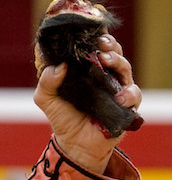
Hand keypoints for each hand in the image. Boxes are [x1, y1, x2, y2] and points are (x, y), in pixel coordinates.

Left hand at [34, 34, 141, 172]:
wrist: (73, 144)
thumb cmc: (62, 117)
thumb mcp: (46, 98)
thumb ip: (46, 82)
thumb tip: (57, 66)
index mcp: (86, 70)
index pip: (95, 48)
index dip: (95, 39)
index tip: (90, 35)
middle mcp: (104, 76)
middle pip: (113, 53)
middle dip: (109, 46)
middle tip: (100, 45)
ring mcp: (116, 89)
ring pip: (125, 68)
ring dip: (117, 62)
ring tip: (106, 61)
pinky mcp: (126, 106)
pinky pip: (134, 94)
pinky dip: (128, 93)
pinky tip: (119, 96)